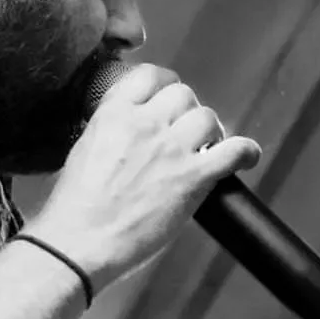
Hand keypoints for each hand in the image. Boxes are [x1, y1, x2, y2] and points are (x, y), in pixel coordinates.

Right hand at [25, 64, 259, 291]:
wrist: (79, 242)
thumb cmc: (74, 208)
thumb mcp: (83, 150)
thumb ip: (110, 131)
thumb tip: (128, 131)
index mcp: (114, 114)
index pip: (150, 76)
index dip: (166, 85)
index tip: (168, 98)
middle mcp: (145, 123)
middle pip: (184, 95)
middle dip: (187, 113)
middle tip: (185, 134)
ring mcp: (171, 149)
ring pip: (208, 118)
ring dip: (211, 133)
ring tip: (207, 149)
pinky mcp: (193, 177)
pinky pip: (235, 151)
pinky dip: (245, 152)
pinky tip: (245, 158)